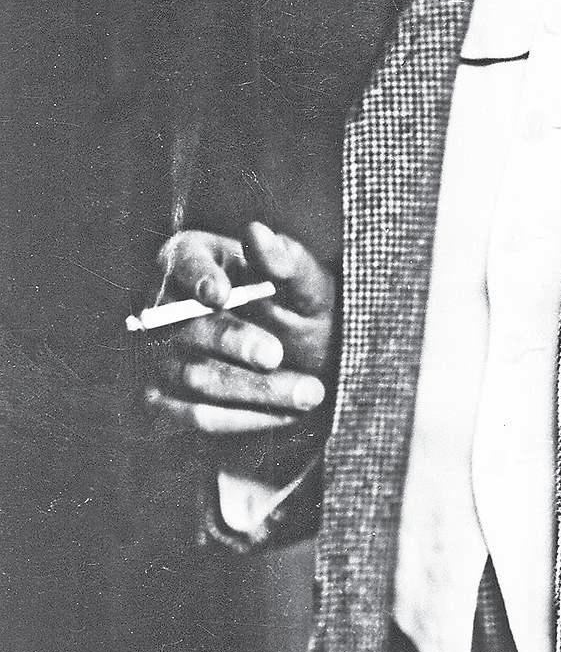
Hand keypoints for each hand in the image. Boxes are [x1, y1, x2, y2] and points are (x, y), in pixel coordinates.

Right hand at [143, 222, 336, 471]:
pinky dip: (245, 418)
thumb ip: (285, 260)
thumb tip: (257, 232)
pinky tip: (287, 414)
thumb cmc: (300, 306)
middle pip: (189, 327)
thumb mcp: (304, 281)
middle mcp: (165, 306)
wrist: (306, 358)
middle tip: (277, 354)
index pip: (182, 263)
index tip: (221, 293)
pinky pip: (197, 416)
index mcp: (193, 258)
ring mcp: (158, 357)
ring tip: (310, 392)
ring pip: (197, 377)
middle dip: (235, 341)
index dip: (198, 277)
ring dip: (256, 389)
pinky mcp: (164, 402)